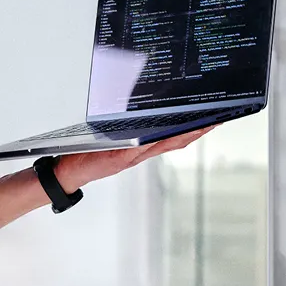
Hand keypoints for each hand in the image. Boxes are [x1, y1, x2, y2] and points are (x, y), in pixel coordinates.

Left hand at [53, 127, 210, 193]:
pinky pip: (144, 147)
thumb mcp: (113, 141)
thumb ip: (129, 131)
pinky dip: (158, 140)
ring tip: (203, 122)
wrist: (68, 172)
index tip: (210, 116)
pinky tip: (170, 130)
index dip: (194, 128)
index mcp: (141, 147)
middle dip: (198, 129)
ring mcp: (133, 155)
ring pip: (166, 144)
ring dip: (185, 134)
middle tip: (216, 118)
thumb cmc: (88, 155)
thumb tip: (141, 113)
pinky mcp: (121, 156)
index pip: (173, 136)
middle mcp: (141, 152)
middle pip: (177, 140)